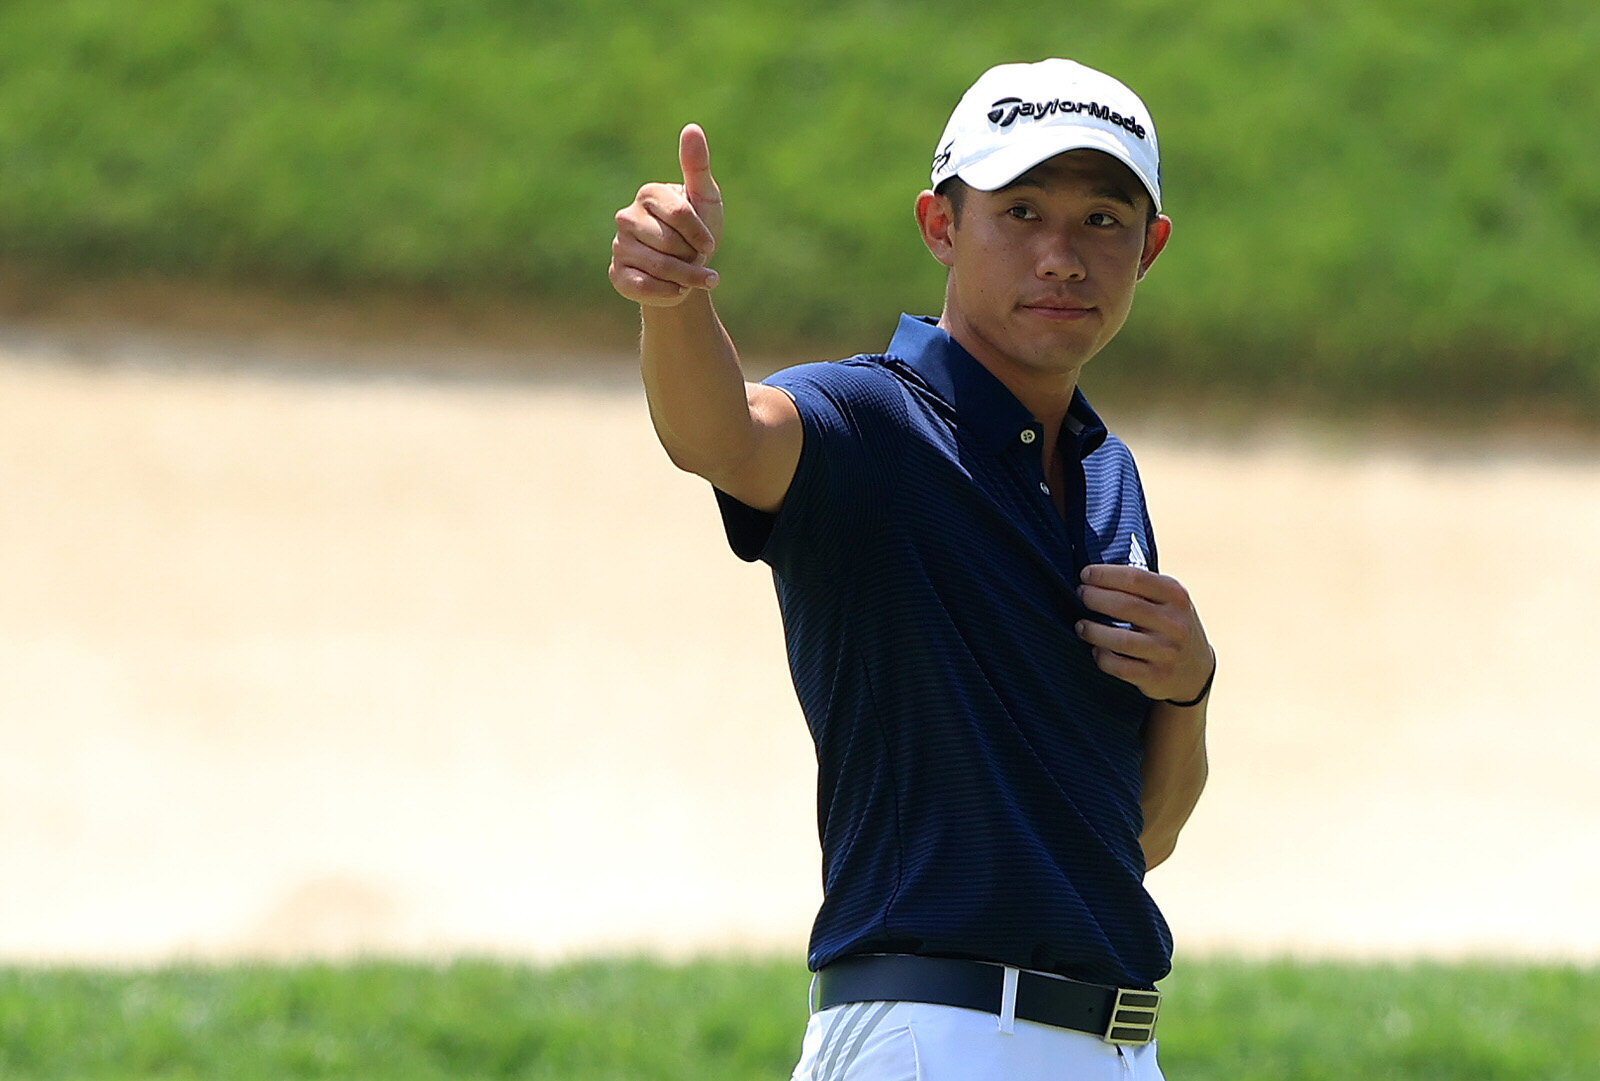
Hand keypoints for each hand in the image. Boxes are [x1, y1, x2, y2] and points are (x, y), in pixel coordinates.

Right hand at [609, 123, 724, 306]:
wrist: (685, 272)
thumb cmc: (698, 231)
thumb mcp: (705, 199)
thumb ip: (697, 166)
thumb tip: (692, 127)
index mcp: (648, 194)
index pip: (681, 215)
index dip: (702, 235)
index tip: (709, 243)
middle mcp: (626, 217)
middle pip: (670, 243)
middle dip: (693, 257)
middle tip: (696, 258)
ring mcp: (618, 245)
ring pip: (659, 266)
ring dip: (686, 278)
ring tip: (694, 278)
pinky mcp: (616, 274)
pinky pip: (643, 286)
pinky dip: (668, 292)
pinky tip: (678, 290)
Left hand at [1075, 564, 1213, 703]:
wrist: (1196, 669)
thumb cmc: (1169, 623)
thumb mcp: (1168, 599)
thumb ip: (1140, 586)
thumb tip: (1092, 573)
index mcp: (1176, 596)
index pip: (1135, 578)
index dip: (1104, 575)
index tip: (1085, 575)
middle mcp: (1175, 623)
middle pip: (1125, 606)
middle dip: (1095, 598)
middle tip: (1080, 595)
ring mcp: (1167, 652)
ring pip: (1121, 640)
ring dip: (1093, 631)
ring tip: (1081, 625)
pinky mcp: (1157, 676)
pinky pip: (1120, 667)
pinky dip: (1102, 657)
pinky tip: (1096, 650)